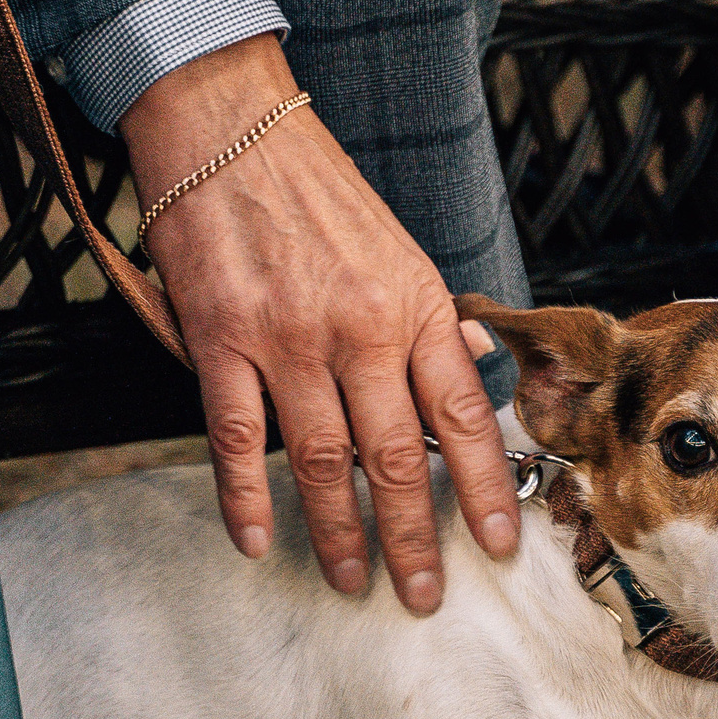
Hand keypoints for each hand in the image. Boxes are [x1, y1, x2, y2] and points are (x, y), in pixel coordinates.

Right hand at [116, 34, 517, 613]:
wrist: (229, 124)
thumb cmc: (314, 190)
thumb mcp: (398, 248)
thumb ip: (432, 320)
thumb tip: (477, 370)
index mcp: (415, 305)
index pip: (464, 417)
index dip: (483, 490)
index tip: (496, 545)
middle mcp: (361, 328)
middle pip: (396, 458)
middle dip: (411, 538)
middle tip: (419, 594)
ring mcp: (288, 339)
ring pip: (321, 462)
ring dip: (336, 532)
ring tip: (348, 578)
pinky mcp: (222, 341)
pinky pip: (238, 439)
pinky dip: (244, 497)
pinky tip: (255, 537)